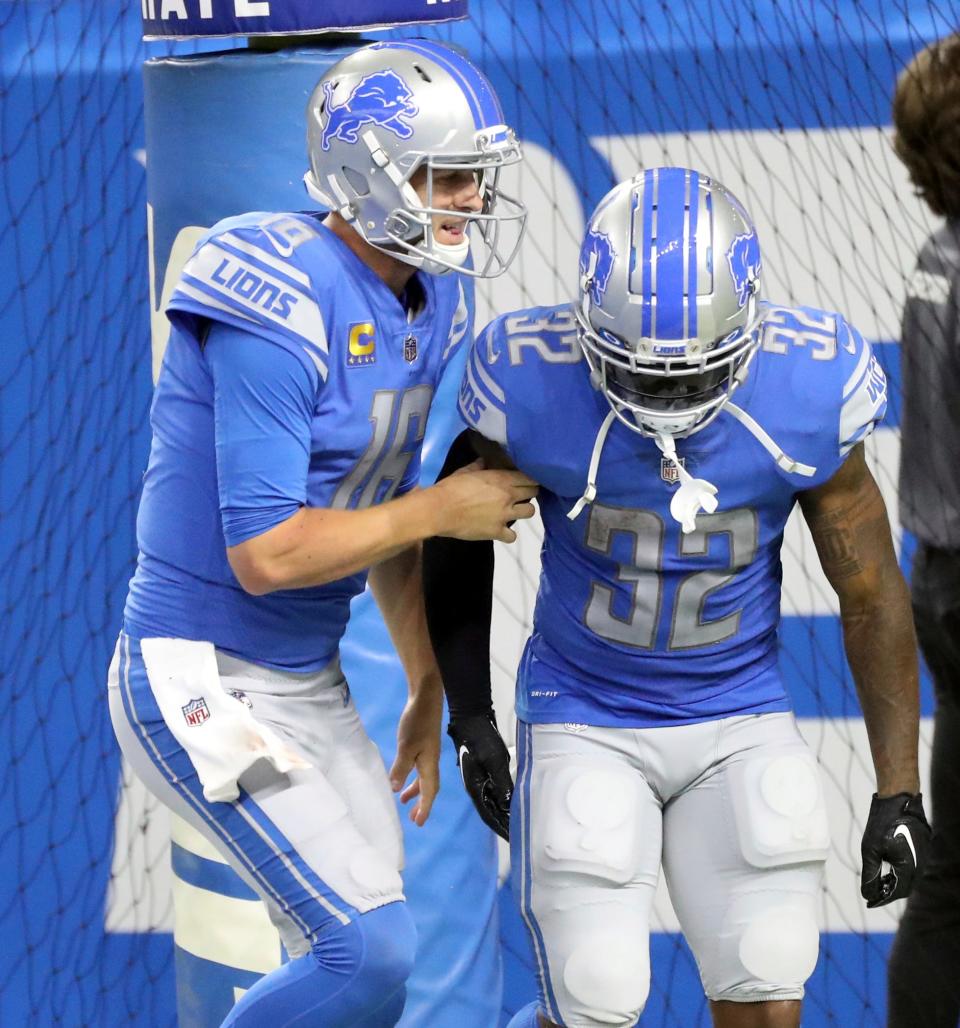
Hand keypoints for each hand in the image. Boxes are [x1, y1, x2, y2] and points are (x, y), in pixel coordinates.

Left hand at [389, 686, 441, 825]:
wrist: (425, 699)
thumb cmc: (417, 722)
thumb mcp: (406, 746)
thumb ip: (401, 767)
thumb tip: (395, 789)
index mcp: (429, 765)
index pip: (429, 792)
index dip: (425, 808)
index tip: (419, 823)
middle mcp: (431, 762)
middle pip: (429, 788)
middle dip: (422, 803)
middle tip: (414, 819)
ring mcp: (427, 753)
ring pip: (424, 778)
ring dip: (416, 791)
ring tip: (404, 801)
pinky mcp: (422, 745)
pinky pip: (419, 769)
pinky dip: (412, 777)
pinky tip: (402, 774)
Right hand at [432, 461, 537, 542]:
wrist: (439, 510)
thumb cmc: (451, 488)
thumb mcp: (465, 472)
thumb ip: (478, 466)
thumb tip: (483, 461)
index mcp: (501, 479)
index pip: (528, 477)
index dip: (530, 479)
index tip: (525, 480)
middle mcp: (508, 496)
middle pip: (534, 492)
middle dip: (529, 492)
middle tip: (521, 494)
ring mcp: (504, 515)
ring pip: (530, 512)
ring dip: (523, 511)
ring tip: (514, 511)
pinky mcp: (496, 532)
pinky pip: (512, 536)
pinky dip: (508, 534)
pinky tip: (501, 530)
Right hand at [448, 712, 512, 839]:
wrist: (470, 718)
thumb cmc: (480, 738)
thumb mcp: (495, 760)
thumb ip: (502, 783)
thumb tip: (509, 805)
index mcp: (475, 787)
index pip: (489, 815)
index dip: (501, 827)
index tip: (513, 839)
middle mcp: (476, 787)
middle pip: (491, 810)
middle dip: (503, 823)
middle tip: (518, 834)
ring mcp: (479, 779)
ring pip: (492, 801)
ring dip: (503, 812)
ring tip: (516, 822)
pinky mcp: (484, 771)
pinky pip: (494, 790)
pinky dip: (503, 799)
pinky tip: (510, 801)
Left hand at [860, 792, 930, 906]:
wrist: (898, 800)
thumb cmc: (882, 823)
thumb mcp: (870, 850)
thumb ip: (870, 875)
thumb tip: (868, 894)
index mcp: (908, 867)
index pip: (897, 893)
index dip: (882, 899)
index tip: (869, 903)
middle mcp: (920, 865)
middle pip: (905, 888)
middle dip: (889, 892)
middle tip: (873, 893)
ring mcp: (924, 856)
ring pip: (910, 878)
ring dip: (896, 882)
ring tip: (880, 881)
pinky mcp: (923, 849)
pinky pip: (913, 866)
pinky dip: (901, 871)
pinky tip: (890, 867)